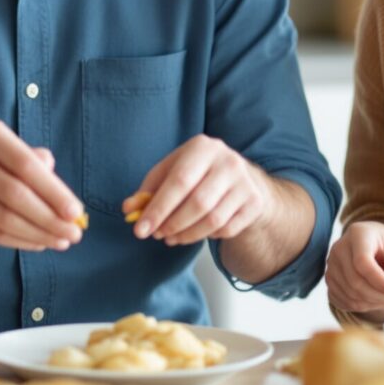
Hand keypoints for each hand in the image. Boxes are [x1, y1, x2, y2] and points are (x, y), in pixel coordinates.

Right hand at [0, 120, 83, 250]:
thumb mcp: (3, 148)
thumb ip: (34, 162)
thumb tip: (65, 198)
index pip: (26, 166)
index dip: (54, 191)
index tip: (77, 212)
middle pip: (16, 196)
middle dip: (51, 218)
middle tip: (75, 233)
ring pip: (5, 220)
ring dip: (40, 234)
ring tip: (62, 241)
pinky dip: (21, 241)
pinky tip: (40, 242)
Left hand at [124, 135, 270, 244]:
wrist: (241, 178)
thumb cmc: (196, 174)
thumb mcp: (170, 173)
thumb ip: (148, 190)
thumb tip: (128, 210)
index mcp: (203, 147)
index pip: (178, 182)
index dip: (158, 209)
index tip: (140, 230)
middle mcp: (228, 161)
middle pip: (197, 203)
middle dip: (172, 224)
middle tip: (157, 235)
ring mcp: (245, 182)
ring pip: (212, 220)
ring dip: (186, 235)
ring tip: (171, 237)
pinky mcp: (254, 202)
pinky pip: (226, 229)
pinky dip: (206, 236)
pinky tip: (194, 232)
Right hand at [325, 222, 383, 313]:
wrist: (370, 245)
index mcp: (357, 234)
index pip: (363, 263)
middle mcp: (339, 249)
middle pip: (356, 282)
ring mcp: (331, 266)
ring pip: (352, 295)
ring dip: (377, 302)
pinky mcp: (330, 281)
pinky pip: (346, 302)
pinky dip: (366, 306)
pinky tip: (380, 299)